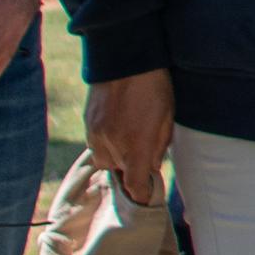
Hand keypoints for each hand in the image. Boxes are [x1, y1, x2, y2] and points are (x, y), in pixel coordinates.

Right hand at [84, 66, 177, 208]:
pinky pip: (96, 144)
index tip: (146, 196)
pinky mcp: (87, 124)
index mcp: (135, 147)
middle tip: (144, 152)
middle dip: (132, 168)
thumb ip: (158, 148)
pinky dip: (107, 142)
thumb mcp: (166, 119)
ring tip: (130, 135)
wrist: (126, 59)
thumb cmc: (155, 88)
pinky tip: (119, 125)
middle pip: (120, 172)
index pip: (135, 186)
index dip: (142, 194)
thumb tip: (150, 168)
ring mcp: (96, 135)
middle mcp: (112, 145)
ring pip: (105, 160)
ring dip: (118, 155)